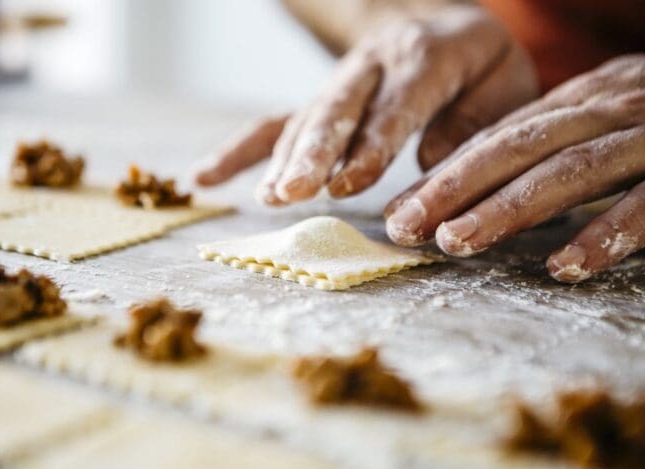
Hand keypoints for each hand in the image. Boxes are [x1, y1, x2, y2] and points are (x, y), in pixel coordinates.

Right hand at [193, 6, 537, 205]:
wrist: (445, 26)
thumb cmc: (483, 67)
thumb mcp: (506, 85)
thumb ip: (476, 124)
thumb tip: (431, 162)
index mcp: (426, 56)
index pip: (395, 105)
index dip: (370, 144)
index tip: (346, 184)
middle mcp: (374, 63)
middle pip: (337, 108)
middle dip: (313, 152)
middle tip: (293, 192)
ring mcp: (340, 82)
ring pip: (304, 117)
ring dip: (283, 159)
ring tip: (269, 197)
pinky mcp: (319, 101)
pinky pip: (274, 122)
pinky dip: (240, 151)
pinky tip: (205, 178)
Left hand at [384, 55, 644, 282]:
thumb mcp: (603, 121)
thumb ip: (549, 146)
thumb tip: (476, 185)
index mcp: (583, 100)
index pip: (499, 138)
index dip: (445, 175)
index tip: (398, 213)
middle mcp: (612, 108)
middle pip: (519, 147)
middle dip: (456, 188)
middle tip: (406, 227)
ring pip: (570, 171)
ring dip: (509, 208)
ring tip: (457, 242)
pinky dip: (607, 233)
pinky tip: (564, 265)